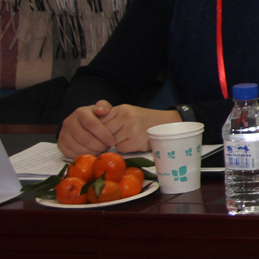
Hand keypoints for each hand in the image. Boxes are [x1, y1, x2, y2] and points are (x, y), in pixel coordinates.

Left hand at [60, 101, 175, 158]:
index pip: (99, 121)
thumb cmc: (143, 120)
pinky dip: (124, 149)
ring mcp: (132, 129)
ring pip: (111, 142)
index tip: (95, 135)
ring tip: (124, 140)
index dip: (96, 130)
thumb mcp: (126, 112)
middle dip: (103, 139)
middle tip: (107, 142)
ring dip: (114, 144)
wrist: (167, 124)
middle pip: (103, 133)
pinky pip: (121, 149)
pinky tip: (133, 144)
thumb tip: (90, 129)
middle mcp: (126, 117)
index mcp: (122, 109)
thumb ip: (110, 117)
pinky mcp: (138, 141)